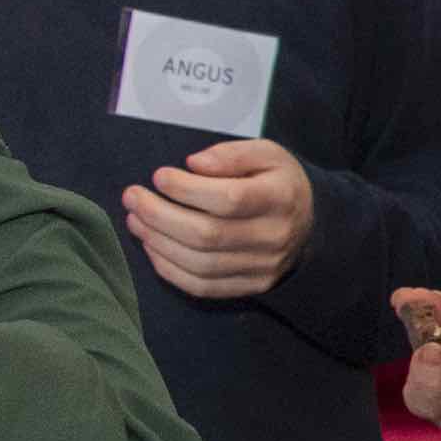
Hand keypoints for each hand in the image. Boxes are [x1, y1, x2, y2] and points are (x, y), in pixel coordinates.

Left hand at [122, 137, 315, 298]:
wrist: (307, 224)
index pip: (229, 199)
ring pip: (199, 263)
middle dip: (159, 216)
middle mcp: (274, 237)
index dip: (186, 189)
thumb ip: (231, 154)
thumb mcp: (266, 154)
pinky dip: (169, 269)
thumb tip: (193, 164)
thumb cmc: (277, 183)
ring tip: (135, 219)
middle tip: (132, 197)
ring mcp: (262, 267)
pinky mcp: (250, 286)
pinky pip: (202, 286)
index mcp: (280, 198)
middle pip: (207, 235)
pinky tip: (152, 246)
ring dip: (157, 242)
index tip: (158, 176)